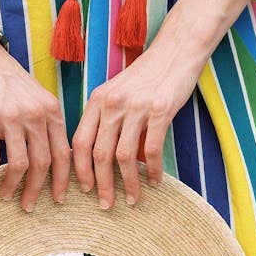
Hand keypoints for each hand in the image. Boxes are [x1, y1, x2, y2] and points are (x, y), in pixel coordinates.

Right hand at [0, 42, 70, 210]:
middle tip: (30, 206)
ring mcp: (11, 117)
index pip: (63, 153)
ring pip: (19, 164)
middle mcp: (34, 114)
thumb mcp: (38, 98)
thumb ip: (47, 126)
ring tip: (7, 196)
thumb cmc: (9, 83)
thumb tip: (53, 163)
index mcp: (52, 111)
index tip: (59, 198)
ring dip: (13, 186)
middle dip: (37, 190)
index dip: (62, 180)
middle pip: (42, 163)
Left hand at [71, 0, 255, 207]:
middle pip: (99, 154)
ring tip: (133, 200)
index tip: (84, 189)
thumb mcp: (117, 92)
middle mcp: (112, 105)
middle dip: (101, 185)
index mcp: (97, 101)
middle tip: (105, 205)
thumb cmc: (147, 75)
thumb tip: (103, 157)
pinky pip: (151, 150)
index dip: (80, 170)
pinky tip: (155, 182)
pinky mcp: (159, 110)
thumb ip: (107, 119)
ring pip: (124, 157)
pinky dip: (152, 170)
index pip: (79, 142)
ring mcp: (135, 108)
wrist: (176, 50)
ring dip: (129, 184)